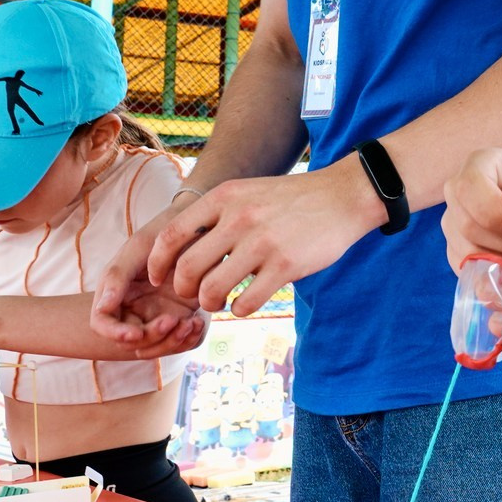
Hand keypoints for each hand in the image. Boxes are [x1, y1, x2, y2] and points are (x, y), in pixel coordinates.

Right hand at [90, 210, 196, 346]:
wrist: (197, 229)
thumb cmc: (161, 234)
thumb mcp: (138, 248)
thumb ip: (117, 276)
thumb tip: (103, 308)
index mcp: (116, 293)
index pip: (102, 324)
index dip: (115, 333)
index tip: (136, 333)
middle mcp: (134, 309)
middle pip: (133, 342)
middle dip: (152, 337)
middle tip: (173, 320)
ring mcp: (158, 315)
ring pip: (157, 347)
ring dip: (172, 341)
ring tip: (190, 322)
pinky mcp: (181, 318)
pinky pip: (182, 342)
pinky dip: (189, 338)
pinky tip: (198, 320)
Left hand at [149, 163, 385, 316]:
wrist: (343, 197)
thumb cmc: (292, 199)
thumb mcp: (248, 192)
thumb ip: (217, 214)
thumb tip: (182, 248)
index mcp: (225, 197)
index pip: (172, 234)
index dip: (158, 262)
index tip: (159, 278)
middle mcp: (239, 218)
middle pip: (188, 268)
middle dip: (184, 291)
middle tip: (193, 296)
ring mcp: (263, 242)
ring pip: (213, 289)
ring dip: (211, 304)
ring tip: (221, 302)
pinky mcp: (286, 265)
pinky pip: (247, 302)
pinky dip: (240, 310)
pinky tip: (246, 304)